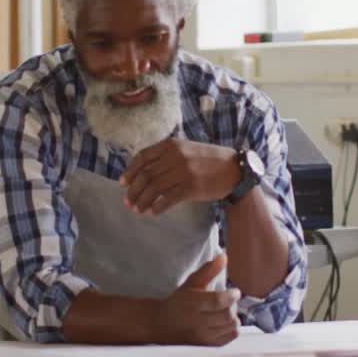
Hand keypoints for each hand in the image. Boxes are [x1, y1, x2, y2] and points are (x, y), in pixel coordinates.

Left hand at [121, 138, 239, 214]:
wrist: (234, 170)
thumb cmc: (209, 160)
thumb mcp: (187, 149)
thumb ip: (167, 155)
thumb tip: (144, 172)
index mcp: (172, 145)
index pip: (142, 157)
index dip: (130, 171)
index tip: (123, 183)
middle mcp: (176, 156)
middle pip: (146, 175)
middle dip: (133, 190)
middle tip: (128, 202)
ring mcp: (184, 171)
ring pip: (154, 188)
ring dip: (142, 200)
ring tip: (137, 209)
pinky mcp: (191, 187)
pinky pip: (168, 199)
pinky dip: (158, 206)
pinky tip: (154, 211)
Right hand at [150, 254, 240, 345]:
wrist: (161, 324)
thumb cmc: (178, 301)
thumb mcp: (191, 283)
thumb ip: (208, 270)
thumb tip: (224, 256)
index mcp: (192, 304)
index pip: (219, 301)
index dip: (232, 295)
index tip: (235, 292)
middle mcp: (196, 322)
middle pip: (228, 315)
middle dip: (233, 305)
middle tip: (229, 301)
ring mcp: (202, 337)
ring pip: (231, 326)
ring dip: (233, 317)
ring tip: (226, 311)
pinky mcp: (206, 346)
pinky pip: (230, 337)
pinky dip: (232, 328)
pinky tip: (224, 322)